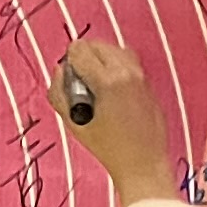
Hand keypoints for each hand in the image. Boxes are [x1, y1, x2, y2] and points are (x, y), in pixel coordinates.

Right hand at [47, 37, 180, 205]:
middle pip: (96, 44)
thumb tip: (59, 70)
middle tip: (81, 83)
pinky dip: (116, 66)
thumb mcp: (73, 123)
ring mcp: (140, 75)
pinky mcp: (148, 81)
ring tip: (97, 85)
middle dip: (85, 58)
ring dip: (101, 60)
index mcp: (107, 80)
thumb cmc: (108, 148)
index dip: (69, 62)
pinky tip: (111, 89)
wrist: (142, 162)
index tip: (70, 79)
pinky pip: (128, 61)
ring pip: (113, 49)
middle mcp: (127, 72)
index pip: (79, 49)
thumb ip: (58, 92)